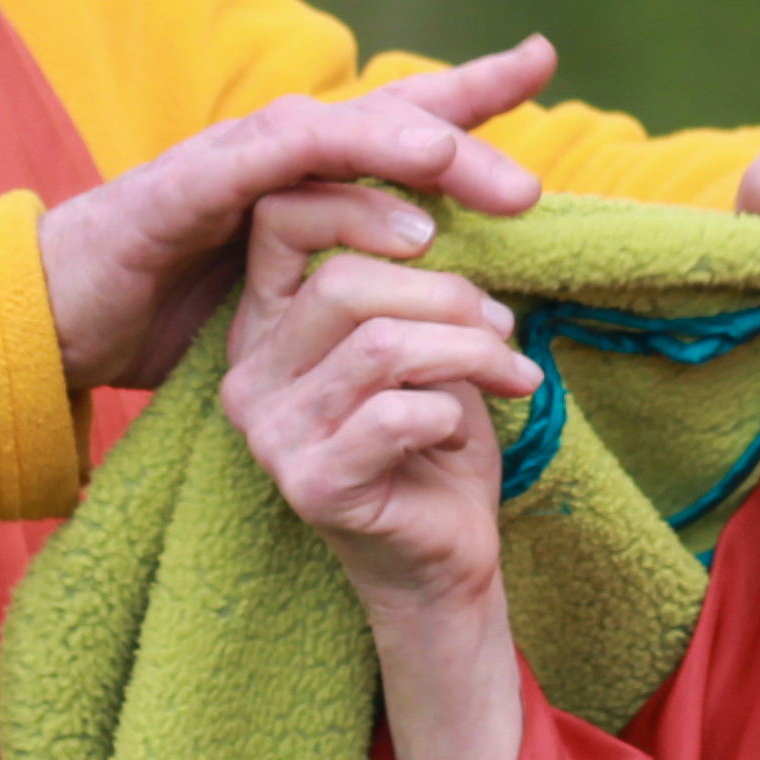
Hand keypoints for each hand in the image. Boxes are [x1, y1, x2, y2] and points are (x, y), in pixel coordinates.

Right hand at [40, 41, 557, 392]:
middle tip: (529, 183)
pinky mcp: (181, 189)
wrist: (62, 315)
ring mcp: (228, 162)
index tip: (542, 59)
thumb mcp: (287, 293)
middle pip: (380, 119)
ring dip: (392, 145)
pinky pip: (255, 165)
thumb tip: (436, 283)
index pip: (400, 120)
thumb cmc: (173, 300)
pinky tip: (354, 173)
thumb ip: (351, 275)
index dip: (469, 89)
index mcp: (309, 175)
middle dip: (457, 131)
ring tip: (453, 167)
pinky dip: (311, 167)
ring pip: (326, 130)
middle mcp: (275, 152)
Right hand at [215, 155, 544, 623]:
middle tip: (502, 329)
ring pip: (381, 346)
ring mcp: (273, 436)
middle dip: (447, 296)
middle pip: (343, 282)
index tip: (437, 229)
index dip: (361, 201)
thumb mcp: (425, 342)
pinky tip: (463, 431)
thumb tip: (445, 204)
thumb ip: (411, 282)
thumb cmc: (435, 440)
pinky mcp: (313, 485)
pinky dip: (454, 412)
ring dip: (468, 352)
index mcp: (269, 326)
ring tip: (509, 373)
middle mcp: (250, 377)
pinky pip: (397, 414)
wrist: (442, 558)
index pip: (279, 220)